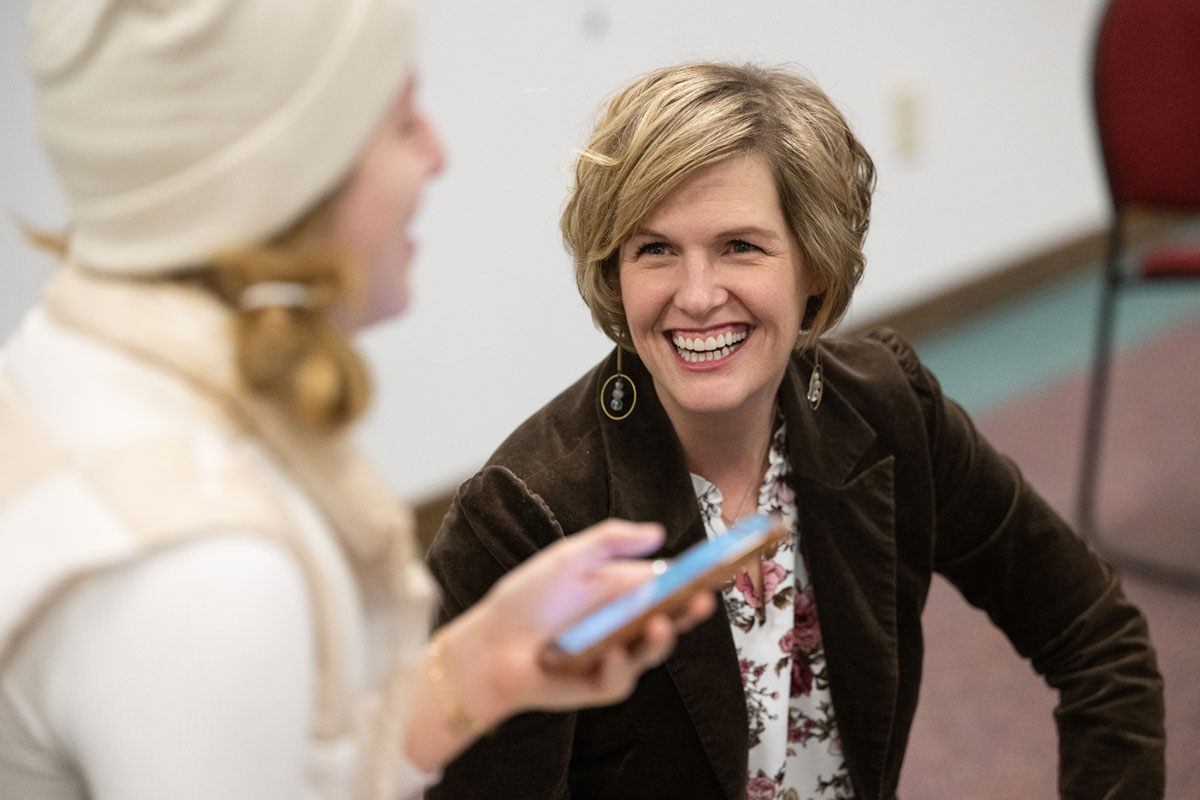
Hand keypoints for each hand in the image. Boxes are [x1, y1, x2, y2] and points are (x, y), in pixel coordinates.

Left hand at [444, 519, 714, 725]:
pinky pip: (619, 678)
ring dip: (660, 639)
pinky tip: (614, 653)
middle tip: (705, 600)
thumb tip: (658, 532)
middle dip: (692, 611)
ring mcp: (618, 654)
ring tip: (660, 624)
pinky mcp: (600, 684)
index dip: (697, 577)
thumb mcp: (568, 558)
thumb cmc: (528, 598)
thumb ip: (610, 540)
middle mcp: (628, 622)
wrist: (490, 643)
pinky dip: (620, 666)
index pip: (671, 583)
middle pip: (673, 618)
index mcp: (625, 590)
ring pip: (652, 650)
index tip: (719, 567)